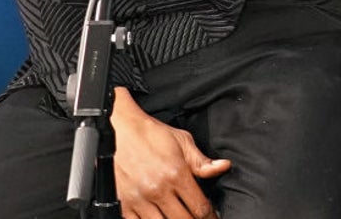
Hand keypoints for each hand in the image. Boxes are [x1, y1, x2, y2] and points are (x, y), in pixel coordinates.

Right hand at [110, 88, 230, 218]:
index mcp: (176, 174)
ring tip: (178, 216)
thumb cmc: (149, 134)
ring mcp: (139, 199)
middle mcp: (158, 190)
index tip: (213, 217)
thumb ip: (201, 161)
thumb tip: (223, 167)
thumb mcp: (182, 141)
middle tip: (197, 217)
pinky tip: (158, 218)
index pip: (200, 207)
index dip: (210, 216)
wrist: (118, 129)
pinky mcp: (123, 204)